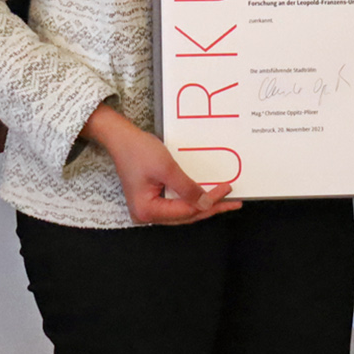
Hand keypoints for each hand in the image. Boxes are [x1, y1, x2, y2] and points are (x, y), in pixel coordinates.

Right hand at [83, 103, 237, 225]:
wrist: (121, 138)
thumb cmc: (138, 150)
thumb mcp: (167, 168)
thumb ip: (187, 188)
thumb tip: (206, 203)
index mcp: (147, 210)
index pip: (187, 211)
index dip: (209, 202)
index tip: (227, 191)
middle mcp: (146, 214)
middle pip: (186, 215)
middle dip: (209, 208)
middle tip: (231, 202)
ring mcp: (149, 208)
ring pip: (183, 211)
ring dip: (202, 205)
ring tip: (224, 201)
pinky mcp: (152, 200)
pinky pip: (176, 204)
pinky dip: (191, 199)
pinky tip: (205, 196)